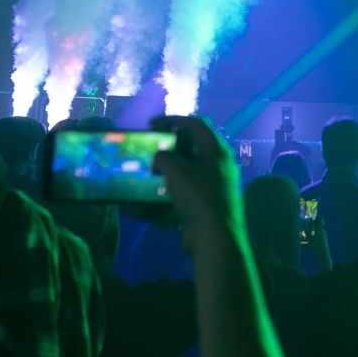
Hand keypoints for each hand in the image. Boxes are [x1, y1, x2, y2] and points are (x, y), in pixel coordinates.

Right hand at [152, 116, 242, 248]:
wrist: (214, 236)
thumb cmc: (198, 195)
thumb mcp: (176, 169)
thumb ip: (164, 157)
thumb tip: (160, 159)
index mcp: (217, 151)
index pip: (196, 124)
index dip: (173, 120)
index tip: (150, 125)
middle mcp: (218, 167)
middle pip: (191, 149)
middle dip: (167, 149)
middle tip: (149, 151)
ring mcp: (212, 187)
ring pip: (185, 173)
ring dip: (164, 173)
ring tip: (145, 176)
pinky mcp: (204, 206)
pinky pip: (180, 196)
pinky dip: (162, 198)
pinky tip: (140, 206)